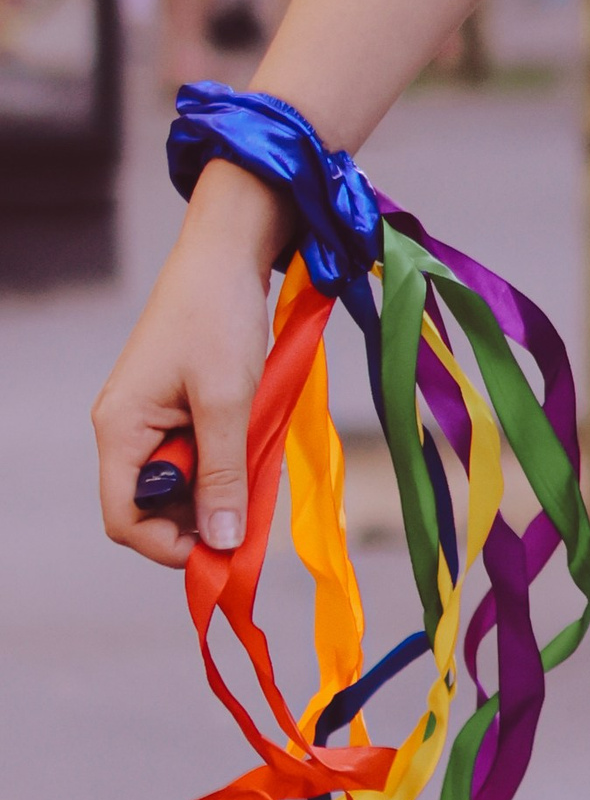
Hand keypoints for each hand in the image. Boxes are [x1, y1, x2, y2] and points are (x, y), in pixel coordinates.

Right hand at [92, 166, 285, 569]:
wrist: (227, 250)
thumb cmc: (219, 316)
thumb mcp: (228, 400)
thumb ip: (224, 473)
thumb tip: (224, 543)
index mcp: (119, 430)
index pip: (124, 519)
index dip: (170, 545)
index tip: (224, 549)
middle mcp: (126, 429)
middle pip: (153, 503)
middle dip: (202, 512)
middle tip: (255, 503)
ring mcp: (150, 416)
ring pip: (180, 478)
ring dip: (220, 480)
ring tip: (259, 461)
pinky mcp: (176, 403)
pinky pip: (197, 448)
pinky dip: (226, 454)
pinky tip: (255, 437)